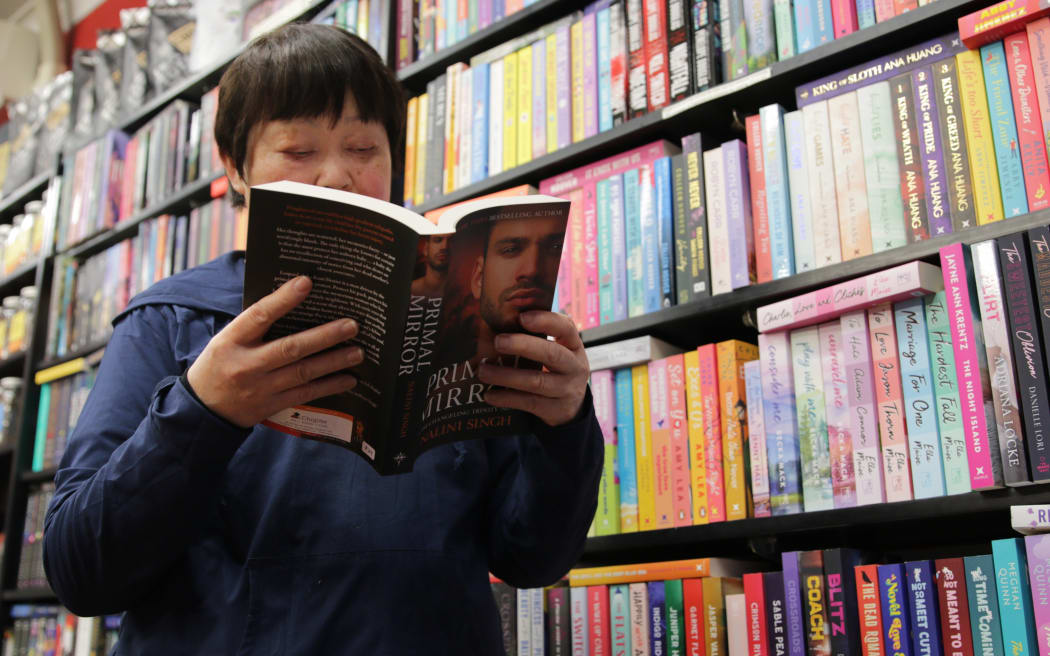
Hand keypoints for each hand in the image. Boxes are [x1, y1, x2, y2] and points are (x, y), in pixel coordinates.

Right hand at [186, 276, 363, 427]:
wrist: (202, 410)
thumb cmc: (220, 364)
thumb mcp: (227, 339)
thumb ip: (255, 325)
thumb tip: (294, 301)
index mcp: (231, 340)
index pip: (259, 315)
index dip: (283, 299)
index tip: (307, 283)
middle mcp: (246, 364)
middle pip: (290, 348)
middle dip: (324, 336)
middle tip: (352, 326)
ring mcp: (260, 388)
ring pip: (303, 372)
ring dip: (334, 362)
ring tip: (358, 352)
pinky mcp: (271, 405)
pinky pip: (305, 394)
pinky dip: (329, 387)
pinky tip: (349, 379)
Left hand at [477, 311, 589, 426]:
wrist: (571, 407)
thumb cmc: (555, 369)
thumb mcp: (557, 351)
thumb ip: (537, 337)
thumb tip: (498, 322)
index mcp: (573, 346)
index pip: (565, 328)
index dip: (545, 321)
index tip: (522, 317)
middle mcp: (574, 367)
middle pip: (552, 354)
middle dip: (523, 345)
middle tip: (498, 341)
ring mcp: (566, 390)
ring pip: (536, 381)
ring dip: (506, 375)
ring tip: (483, 371)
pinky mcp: (555, 410)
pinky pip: (528, 402)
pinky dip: (506, 398)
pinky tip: (489, 394)